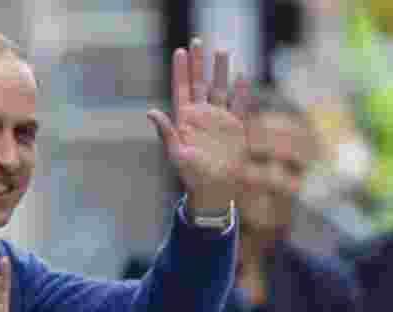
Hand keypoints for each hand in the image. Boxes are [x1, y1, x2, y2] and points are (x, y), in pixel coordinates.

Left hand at [149, 38, 249, 215]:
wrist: (214, 189)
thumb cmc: (191, 175)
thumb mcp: (176, 154)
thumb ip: (166, 132)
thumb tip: (151, 111)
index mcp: (184, 120)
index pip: (182, 89)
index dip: (181, 70)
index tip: (180, 51)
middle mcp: (201, 116)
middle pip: (199, 83)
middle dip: (198, 62)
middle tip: (197, 40)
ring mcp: (218, 120)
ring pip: (219, 89)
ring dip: (220, 70)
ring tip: (221, 49)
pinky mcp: (235, 127)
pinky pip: (239, 104)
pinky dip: (242, 91)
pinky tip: (242, 76)